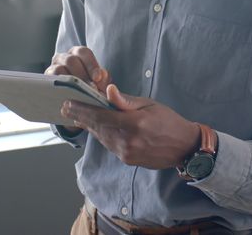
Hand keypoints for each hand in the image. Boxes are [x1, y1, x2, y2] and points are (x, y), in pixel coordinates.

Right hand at [45, 46, 110, 133]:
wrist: (76, 100)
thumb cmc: (89, 87)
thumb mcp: (98, 83)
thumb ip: (103, 80)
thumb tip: (103, 78)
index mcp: (78, 54)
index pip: (84, 53)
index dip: (91, 64)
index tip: (98, 78)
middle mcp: (65, 57)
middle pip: (71, 61)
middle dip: (82, 76)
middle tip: (91, 90)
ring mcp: (54, 67)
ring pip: (59, 69)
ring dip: (70, 82)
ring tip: (80, 95)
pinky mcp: (47, 79)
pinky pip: (49, 80)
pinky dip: (58, 86)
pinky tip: (67, 96)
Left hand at [61, 83, 199, 169]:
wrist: (184, 147)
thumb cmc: (168, 121)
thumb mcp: (149, 105)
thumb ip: (125, 101)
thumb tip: (107, 91)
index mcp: (134, 124)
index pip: (101, 116)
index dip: (82, 109)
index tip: (68, 103)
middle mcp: (128, 141)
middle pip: (97, 128)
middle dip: (81, 117)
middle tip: (66, 109)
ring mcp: (127, 153)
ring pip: (101, 138)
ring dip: (89, 127)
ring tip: (77, 117)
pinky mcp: (128, 160)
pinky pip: (109, 145)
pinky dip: (101, 135)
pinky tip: (94, 128)